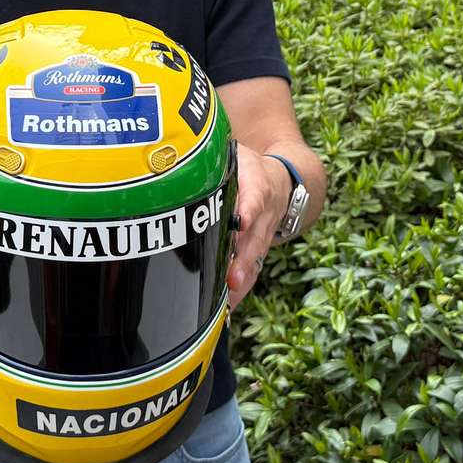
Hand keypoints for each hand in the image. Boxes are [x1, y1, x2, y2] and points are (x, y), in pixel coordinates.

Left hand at [227, 144, 292, 310]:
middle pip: (255, 237)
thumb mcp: (235, 156)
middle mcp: (264, 212)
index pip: (254, 195)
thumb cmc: (247, 168)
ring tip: (228, 300)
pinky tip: (227, 307)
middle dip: (243, 258)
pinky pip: (252, 270)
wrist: (283, 181)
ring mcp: (263, 234)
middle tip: (232, 277)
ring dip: (242, 279)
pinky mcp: (259, 250)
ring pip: (255, 258)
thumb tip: (178, 159)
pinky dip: (241, 289)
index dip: (249, 208)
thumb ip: (215, 161)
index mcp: (257, 183)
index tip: (244, 221)